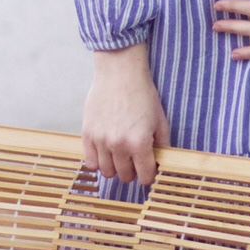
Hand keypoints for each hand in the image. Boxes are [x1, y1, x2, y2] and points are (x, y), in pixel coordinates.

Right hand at [81, 42, 170, 182]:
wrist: (119, 73)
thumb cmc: (142, 94)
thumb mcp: (160, 120)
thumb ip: (161, 145)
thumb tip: (161, 163)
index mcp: (139, 143)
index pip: (145, 176)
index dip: (149, 175)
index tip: (148, 170)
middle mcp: (119, 145)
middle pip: (125, 176)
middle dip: (132, 171)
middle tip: (134, 161)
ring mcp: (101, 140)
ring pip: (107, 172)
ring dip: (115, 168)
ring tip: (119, 157)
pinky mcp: (87, 134)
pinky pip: (90, 162)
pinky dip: (98, 162)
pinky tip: (105, 153)